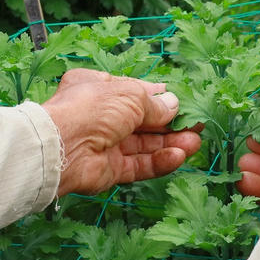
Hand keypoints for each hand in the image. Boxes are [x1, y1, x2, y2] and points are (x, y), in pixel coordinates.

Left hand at [42, 68, 200, 196]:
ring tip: (196, 143)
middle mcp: (100, 116)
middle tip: (197, 125)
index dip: (157, 98)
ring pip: (143, 145)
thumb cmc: (92, 109)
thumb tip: (173, 104)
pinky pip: (138, 165)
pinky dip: (158, 161)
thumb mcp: (130, 96)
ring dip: (170, 143)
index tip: (181, 102)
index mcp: (96, 88)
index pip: (133, 92)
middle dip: (170, 124)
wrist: (62, 147)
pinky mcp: (109, 170)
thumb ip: (154, 104)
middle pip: (141, 121)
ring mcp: (104, 144)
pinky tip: (178, 156)